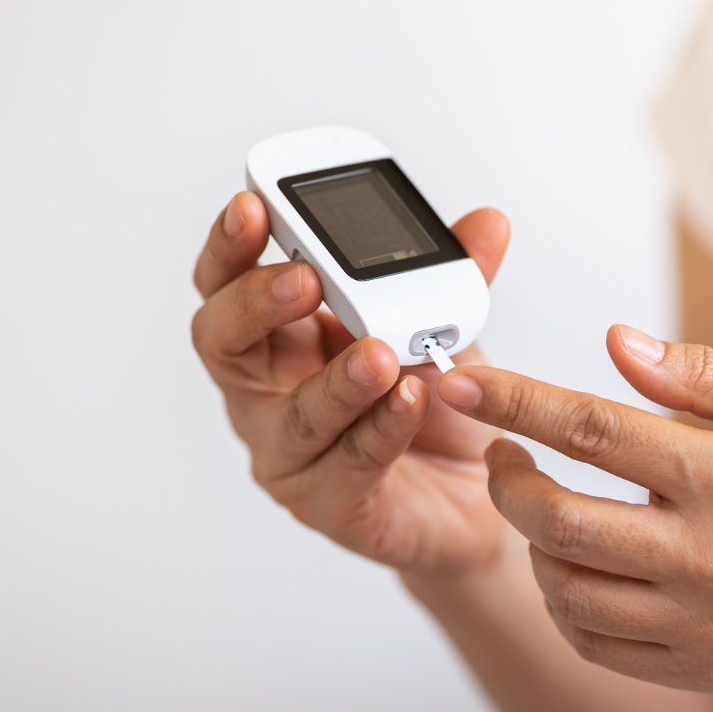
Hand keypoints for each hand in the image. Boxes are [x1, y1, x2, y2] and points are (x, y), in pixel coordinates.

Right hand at [191, 191, 511, 576]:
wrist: (477, 494)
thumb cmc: (435, 407)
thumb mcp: (442, 327)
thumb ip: (454, 274)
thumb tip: (488, 223)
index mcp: (279, 335)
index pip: (227, 283)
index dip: (230, 246)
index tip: (252, 206)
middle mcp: (267, 392)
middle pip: (224, 342)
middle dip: (258, 302)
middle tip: (306, 277)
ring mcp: (290, 453)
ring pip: (293, 414)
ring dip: (337, 380)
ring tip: (380, 353)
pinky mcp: (330, 505)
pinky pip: (349, 464)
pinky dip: (382, 428)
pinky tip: (412, 401)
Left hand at [434, 325, 712, 694]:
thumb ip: (706, 375)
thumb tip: (617, 344)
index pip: (591, 429)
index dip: (513, 403)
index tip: (461, 383)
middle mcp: (709, 554)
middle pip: (557, 518)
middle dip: (506, 481)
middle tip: (502, 455)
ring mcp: (702, 622)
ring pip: (565, 588)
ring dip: (530, 544)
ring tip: (542, 510)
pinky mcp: (701, 668)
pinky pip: (595, 644)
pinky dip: (563, 605)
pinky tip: (572, 568)